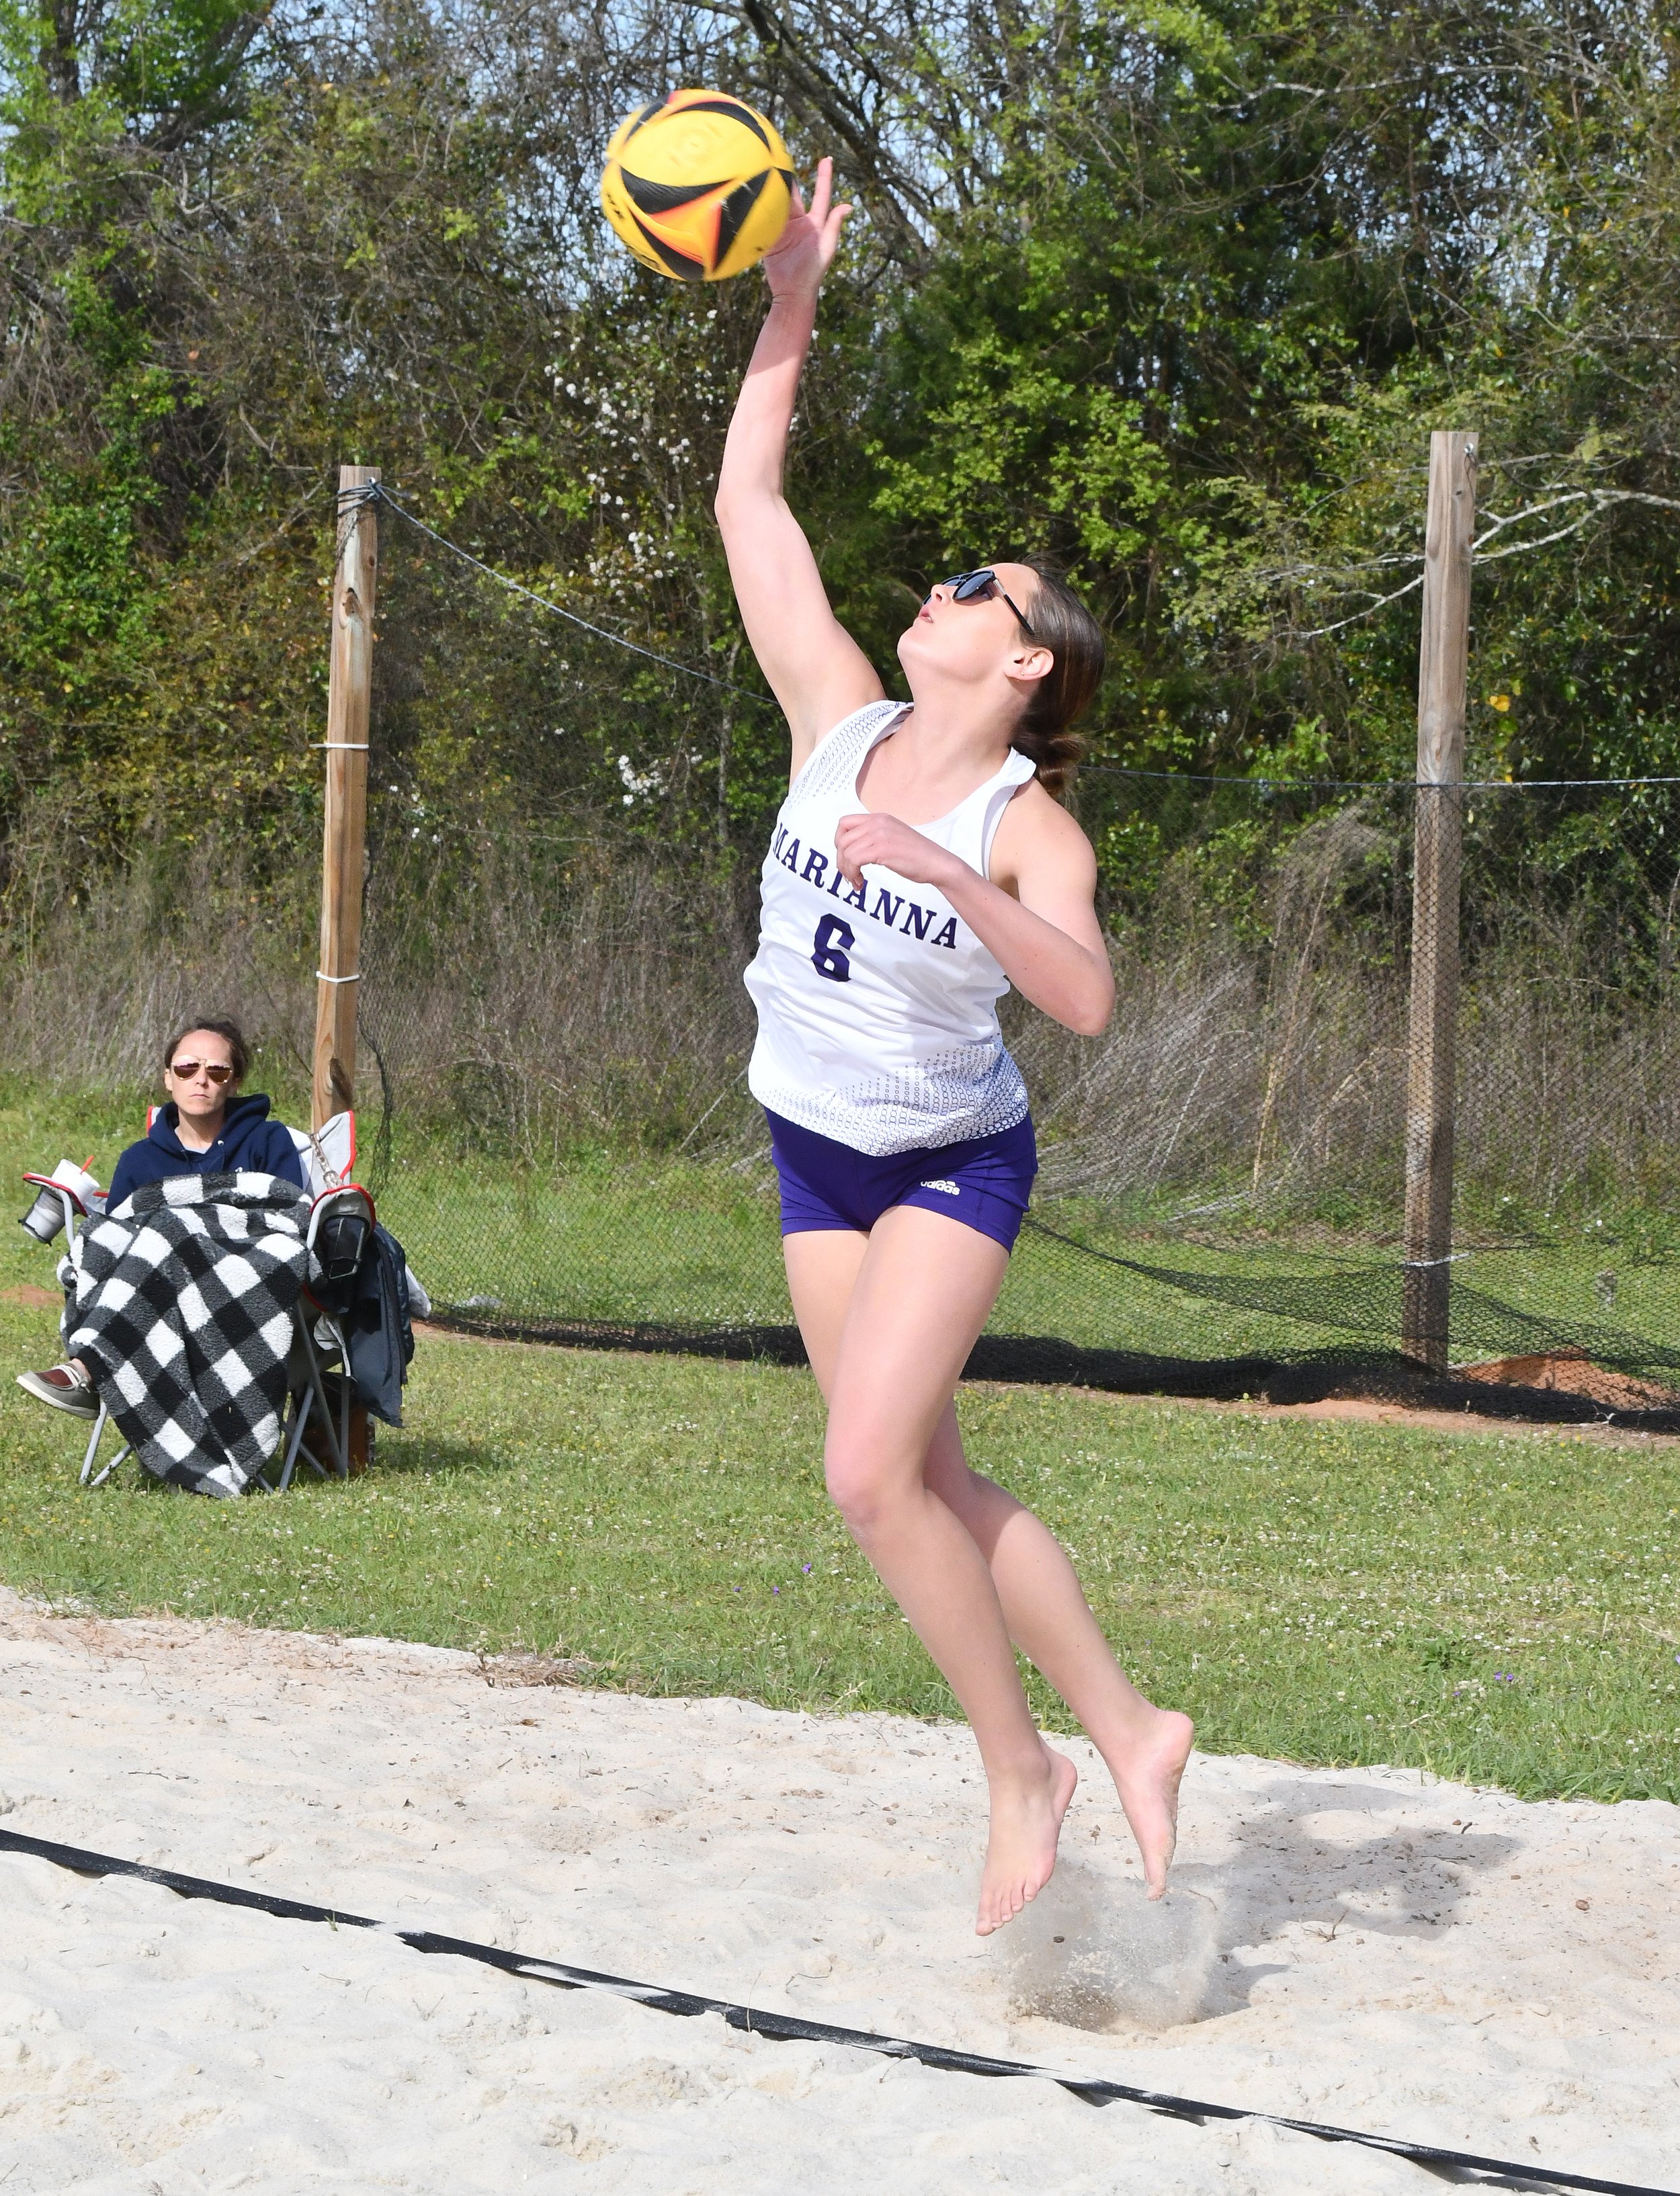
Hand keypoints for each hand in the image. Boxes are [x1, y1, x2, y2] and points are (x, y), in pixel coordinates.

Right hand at [761, 157, 852, 302]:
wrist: (792, 291)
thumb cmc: (813, 271)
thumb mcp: (827, 247)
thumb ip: (834, 225)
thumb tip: (848, 206)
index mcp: (814, 222)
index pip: (821, 195)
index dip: (824, 177)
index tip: (827, 159)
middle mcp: (798, 221)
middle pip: (794, 194)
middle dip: (790, 176)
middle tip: (785, 157)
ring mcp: (782, 228)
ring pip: (778, 203)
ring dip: (773, 188)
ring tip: (767, 169)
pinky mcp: (769, 237)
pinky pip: (765, 219)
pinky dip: (761, 208)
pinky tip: (754, 194)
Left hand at [834, 810, 958, 891]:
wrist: (937, 863)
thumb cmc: (917, 856)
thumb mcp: (892, 837)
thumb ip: (873, 837)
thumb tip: (850, 849)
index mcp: (879, 818)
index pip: (844, 823)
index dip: (839, 842)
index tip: (846, 858)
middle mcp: (877, 822)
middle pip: (842, 839)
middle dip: (840, 861)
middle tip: (849, 874)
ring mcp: (880, 834)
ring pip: (846, 851)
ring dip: (846, 870)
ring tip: (856, 881)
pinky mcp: (882, 849)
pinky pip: (853, 860)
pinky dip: (853, 874)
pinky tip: (861, 882)